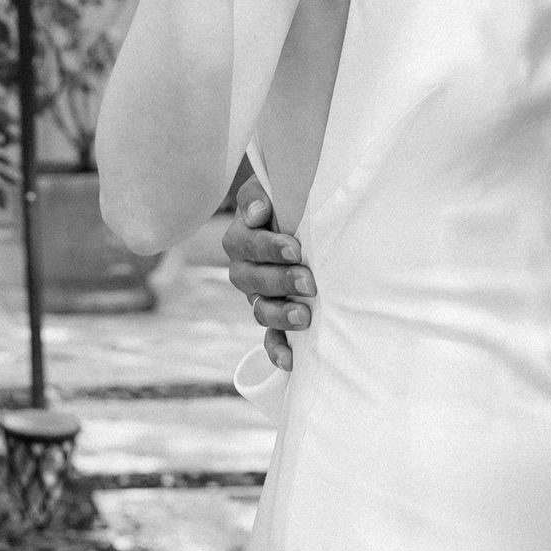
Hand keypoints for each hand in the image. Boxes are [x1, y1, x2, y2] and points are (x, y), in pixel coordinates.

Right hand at [222, 180, 314, 371]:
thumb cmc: (288, 201)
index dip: (269, 247)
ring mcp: (258, 296)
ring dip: (280, 314)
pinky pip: (268, 337)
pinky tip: (290, 361)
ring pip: (259, 309)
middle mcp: (245, 270)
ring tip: (304, 316)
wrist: (300, 219)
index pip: (247, 244)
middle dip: (280, 281)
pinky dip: (277, 349)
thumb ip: (259, 196)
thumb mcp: (274, 190)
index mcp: (242, 238)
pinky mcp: (274, 316)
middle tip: (308, 281)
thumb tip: (256, 212)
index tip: (295, 248)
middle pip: (253, 280)